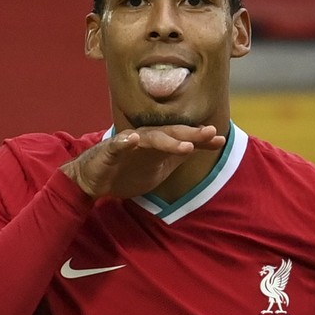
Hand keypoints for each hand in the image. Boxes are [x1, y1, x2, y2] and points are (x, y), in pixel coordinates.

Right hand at [62, 125, 224, 198]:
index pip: (182, 138)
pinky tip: (132, 139)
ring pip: (150, 138)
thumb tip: (199, 145)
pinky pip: (117, 145)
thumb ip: (176, 156)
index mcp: (158, 144)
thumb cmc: (127, 172)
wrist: (93, 181)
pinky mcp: (109, 152)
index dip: (200, 138)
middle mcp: (145, 139)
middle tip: (210, 133)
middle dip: (190, 134)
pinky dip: (124, 142)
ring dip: (167, 140)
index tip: (220, 139)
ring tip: (184, 146)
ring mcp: (127, 144)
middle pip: (170, 133)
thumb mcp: (158, 167)